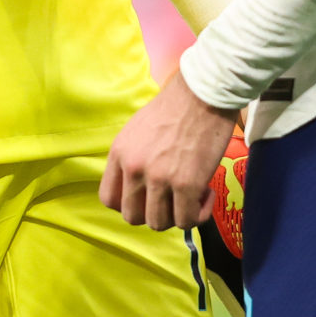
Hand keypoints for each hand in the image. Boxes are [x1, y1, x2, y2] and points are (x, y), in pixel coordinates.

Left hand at [99, 69, 238, 231]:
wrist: (203, 93)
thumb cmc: (175, 107)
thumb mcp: (138, 130)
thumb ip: (133, 158)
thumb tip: (139, 186)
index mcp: (119, 153)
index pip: (109, 199)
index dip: (129, 205)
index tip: (147, 199)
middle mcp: (133, 168)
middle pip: (133, 217)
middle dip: (154, 213)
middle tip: (172, 198)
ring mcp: (158, 178)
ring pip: (158, 224)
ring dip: (176, 215)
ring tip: (192, 195)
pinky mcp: (186, 184)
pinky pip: (187, 220)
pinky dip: (198, 215)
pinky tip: (206, 194)